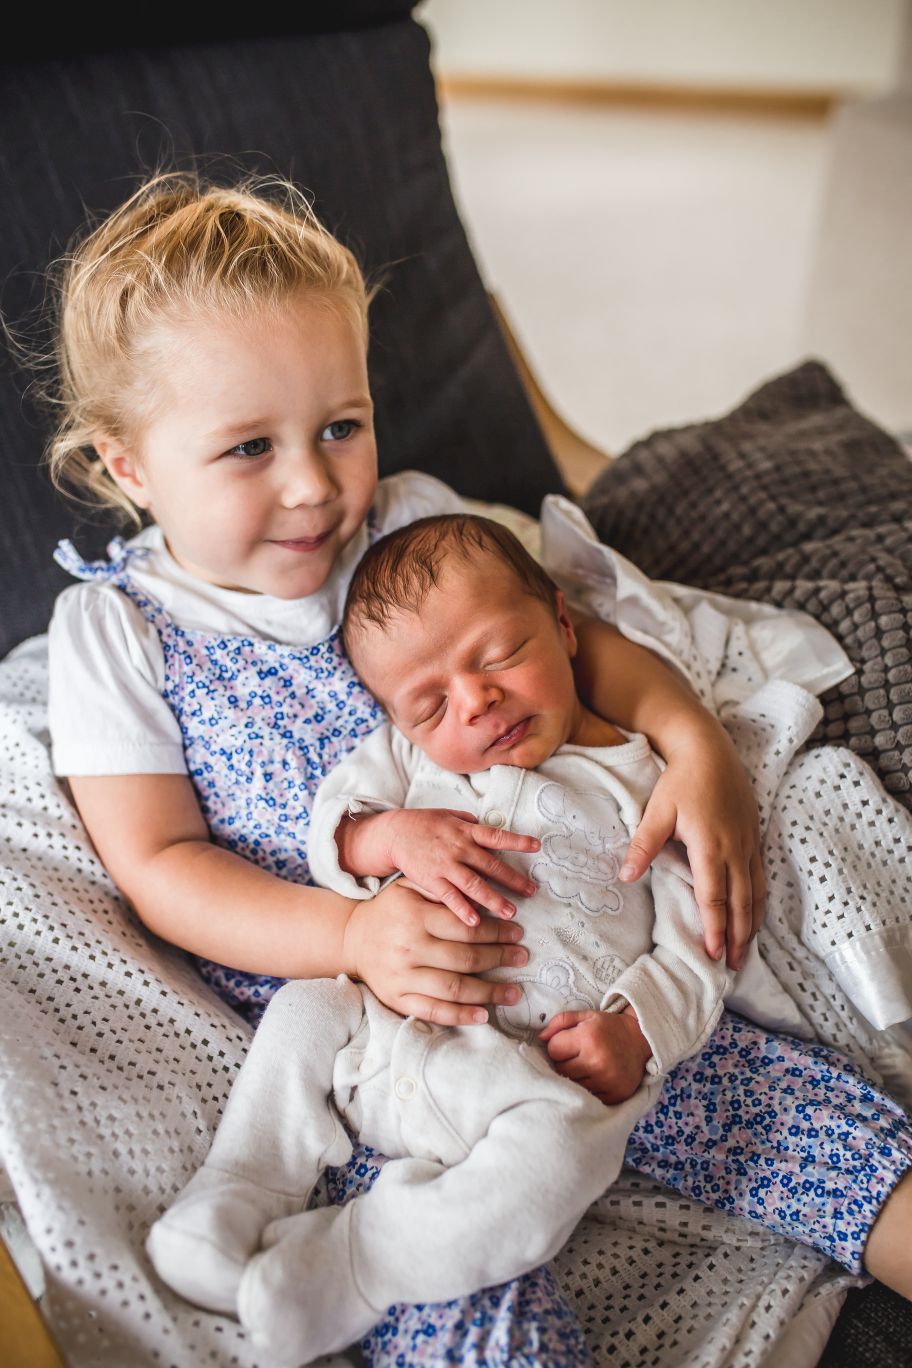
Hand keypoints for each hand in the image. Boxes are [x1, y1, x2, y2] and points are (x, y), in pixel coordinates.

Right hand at [338, 808, 538, 924]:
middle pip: (491, 865)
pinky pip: (450, 897)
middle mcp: (459, 848)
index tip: (537, 846)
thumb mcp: (448, 815)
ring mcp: (446, 865)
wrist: (394, 833)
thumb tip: (485, 823)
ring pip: (474, 884)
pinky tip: (476, 922)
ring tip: (510, 913)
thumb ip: (468, 822)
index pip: (496, 835)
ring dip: (494, 899)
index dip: (517, 840)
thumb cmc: (423, 824)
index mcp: (466, 831)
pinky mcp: (432, 880)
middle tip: (531, 891)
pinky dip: (463, 909)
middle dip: (513, 879)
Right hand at [342, 880, 528, 1025]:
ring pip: (454, 987)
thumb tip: (481, 900)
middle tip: (521, 956)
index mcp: (416, 916)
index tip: (517, 933)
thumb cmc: (389, 911)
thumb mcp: (410, 888)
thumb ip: (441, 892)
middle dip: (500, 958)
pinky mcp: (398, 998)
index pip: (467, 927)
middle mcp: (410, 947)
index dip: (497, 931)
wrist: (351, 938)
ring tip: (513, 992)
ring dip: (489, 992)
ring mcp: (403, 976)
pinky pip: (433, 1011)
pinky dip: (460, 1015)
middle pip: (466, 958)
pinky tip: (483, 1015)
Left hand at [539, 1008, 651, 1104]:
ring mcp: (606, 1081)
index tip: (568, 1044)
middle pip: (560, 1069)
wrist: (641, 1040)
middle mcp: (597, 1061)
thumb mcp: (585, 1016)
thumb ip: (560, 1022)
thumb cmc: (608, 1028)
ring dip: (574, 1077)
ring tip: (584, 1067)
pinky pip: (588, 1097)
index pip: (553, 1050)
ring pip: (572, 1085)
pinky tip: (594, 1078)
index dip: (557, 1046)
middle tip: (576, 1056)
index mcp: (588, 1038)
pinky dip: (587, 1089)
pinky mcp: (614, 1095)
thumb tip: (540, 1038)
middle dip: (563, 1062)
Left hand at [619, 726, 765, 970]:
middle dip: (738, 937)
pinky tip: (756, 915)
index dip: (714, 928)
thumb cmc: (680, 780)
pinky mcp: (754, 835)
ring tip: (747, 950)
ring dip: (752, 924)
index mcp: (710, 846)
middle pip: (740, 902)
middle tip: (733, 966)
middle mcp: (735, 848)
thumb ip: (643, 846)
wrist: (709, 749)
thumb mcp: (656, 811)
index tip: (712, 954)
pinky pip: (761, 876)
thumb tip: (624, 876)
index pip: (714, 897)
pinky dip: (759, 901)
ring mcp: (748, 842)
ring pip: (755, 892)